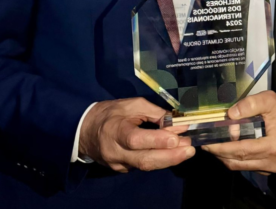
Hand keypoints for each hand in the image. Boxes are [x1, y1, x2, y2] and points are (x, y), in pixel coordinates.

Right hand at [79, 97, 194, 172]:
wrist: (84, 130)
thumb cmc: (110, 113)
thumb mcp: (131, 104)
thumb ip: (154, 113)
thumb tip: (177, 123)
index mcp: (115, 131)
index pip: (137, 140)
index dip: (158, 141)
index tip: (178, 137)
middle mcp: (115, 152)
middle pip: (145, 160)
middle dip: (171, 156)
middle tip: (190, 149)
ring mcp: (118, 164)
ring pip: (146, 166)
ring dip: (169, 160)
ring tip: (187, 152)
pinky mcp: (121, 170)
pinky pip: (142, 167)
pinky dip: (159, 161)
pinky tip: (172, 155)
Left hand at [201, 91, 275, 174]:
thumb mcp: (269, 99)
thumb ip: (250, 104)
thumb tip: (231, 115)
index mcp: (273, 146)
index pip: (242, 150)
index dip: (223, 147)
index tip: (207, 142)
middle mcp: (272, 162)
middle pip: (238, 160)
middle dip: (218, 152)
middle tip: (203, 143)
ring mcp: (269, 168)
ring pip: (239, 166)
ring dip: (223, 156)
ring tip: (210, 144)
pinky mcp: (265, 169)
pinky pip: (244, 166)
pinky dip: (231, 158)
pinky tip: (223, 147)